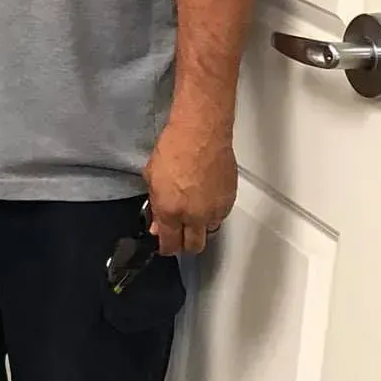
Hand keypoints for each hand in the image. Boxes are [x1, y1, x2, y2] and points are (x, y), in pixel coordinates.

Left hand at [143, 115, 238, 255]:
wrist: (201, 133)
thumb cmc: (173, 149)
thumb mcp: (152, 178)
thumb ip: (155, 206)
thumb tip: (157, 225)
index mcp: (171, 211)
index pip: (170, 244)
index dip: (165, 247)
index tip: (164, 245)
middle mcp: (194, 216)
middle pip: (193, 247)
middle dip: (184, 244)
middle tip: (178, 234)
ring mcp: (214, 210)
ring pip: (208, 231)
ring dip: (199, 226)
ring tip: (192, 210)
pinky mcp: (229, 201)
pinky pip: (219, 216)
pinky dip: (212, 212)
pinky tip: (204, 198)